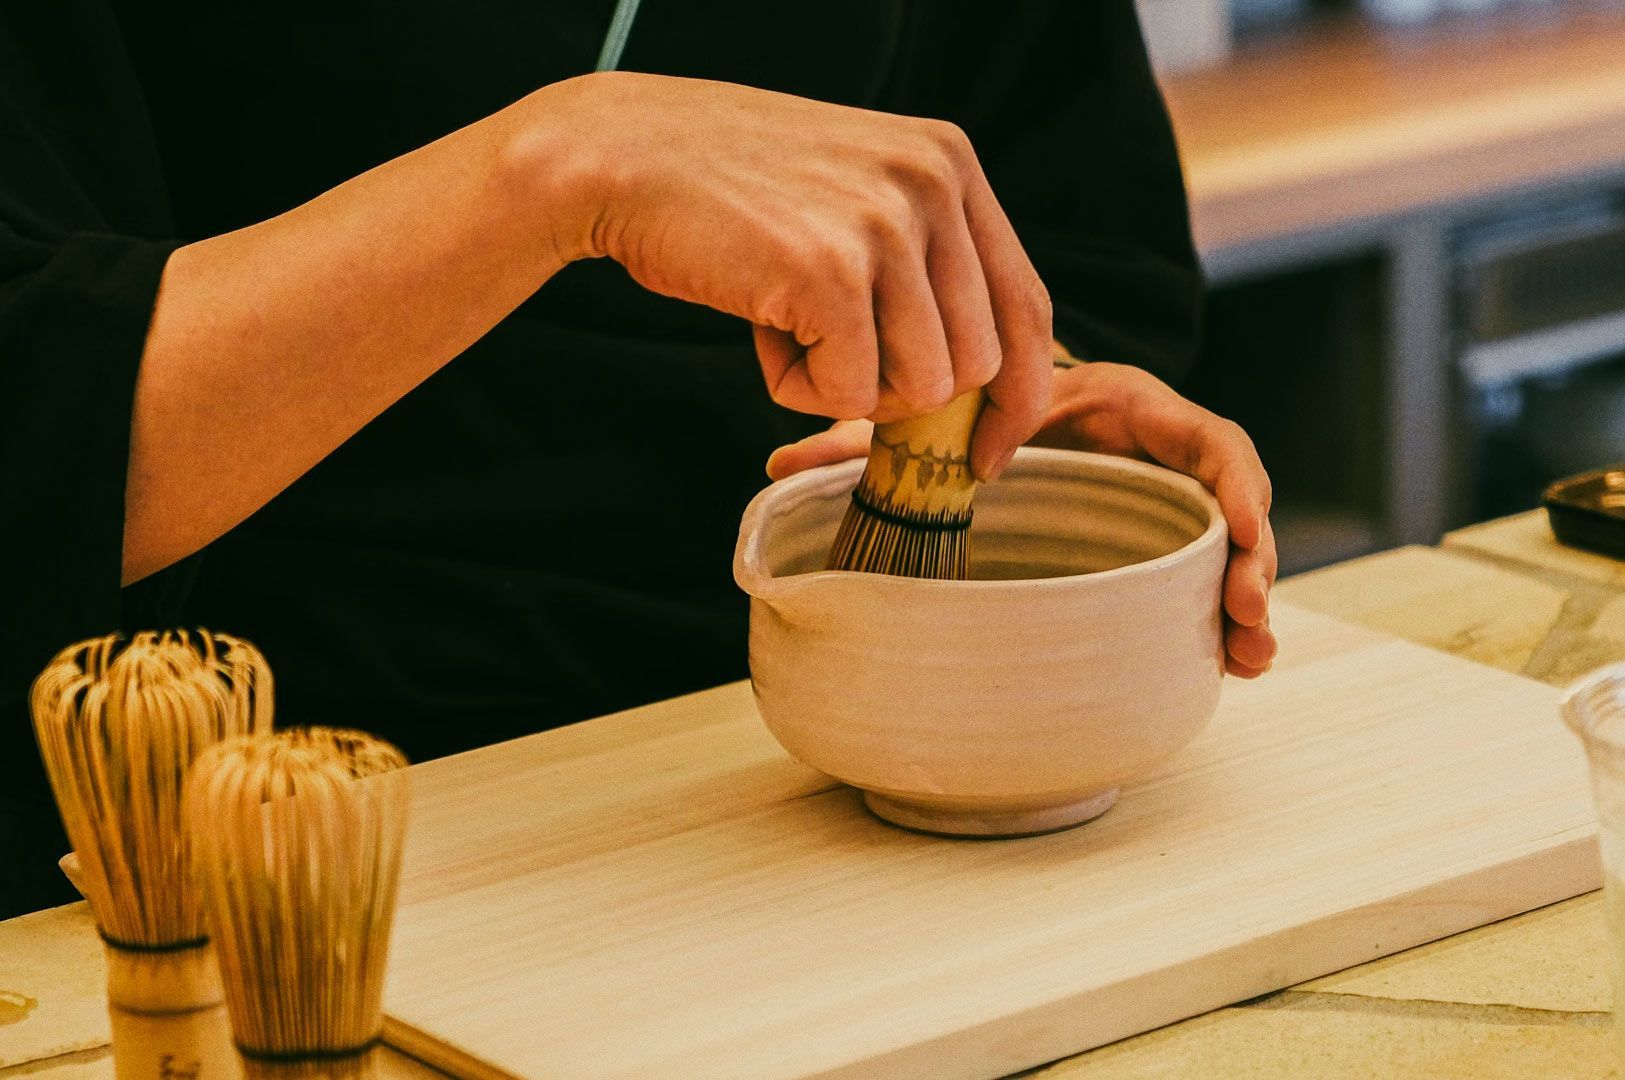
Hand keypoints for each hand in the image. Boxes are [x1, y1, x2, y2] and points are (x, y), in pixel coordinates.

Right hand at [516, 71, 1052, 477]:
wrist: (622, 158)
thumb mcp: (854, 192)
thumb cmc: (729, 193)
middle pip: (976, 364)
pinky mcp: (830, 274)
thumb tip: (972, 378)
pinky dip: (795, 388)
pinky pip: (846, 396)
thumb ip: (923, 257)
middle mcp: (932, 183)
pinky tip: (759, 326)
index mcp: (950, 162)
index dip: (1018, 396)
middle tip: (831, 357)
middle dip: (904, 392)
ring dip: (843, 385)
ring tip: (786, 323)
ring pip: (918, 389)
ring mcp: (884, 226)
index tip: (988, 451)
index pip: (1028, 306)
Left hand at [767, 363, 1276, 676]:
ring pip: (1227, 543)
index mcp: (1118, 407)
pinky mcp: (1158, 537)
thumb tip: (777, 466)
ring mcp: (1163, 497)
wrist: (997, 418)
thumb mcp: (936, 422)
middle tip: (1247, 616)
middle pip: (1231, 497)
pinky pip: (1203, 572)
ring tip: (1250, 657)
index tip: (1240, 531)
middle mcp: (1155, 450)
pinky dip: (1219, 617)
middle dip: (1251, 557)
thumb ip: (867, 441)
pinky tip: (1232, 667)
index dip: (1231, 481)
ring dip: (1246, 597)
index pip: (1200, 433)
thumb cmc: (971, 413)